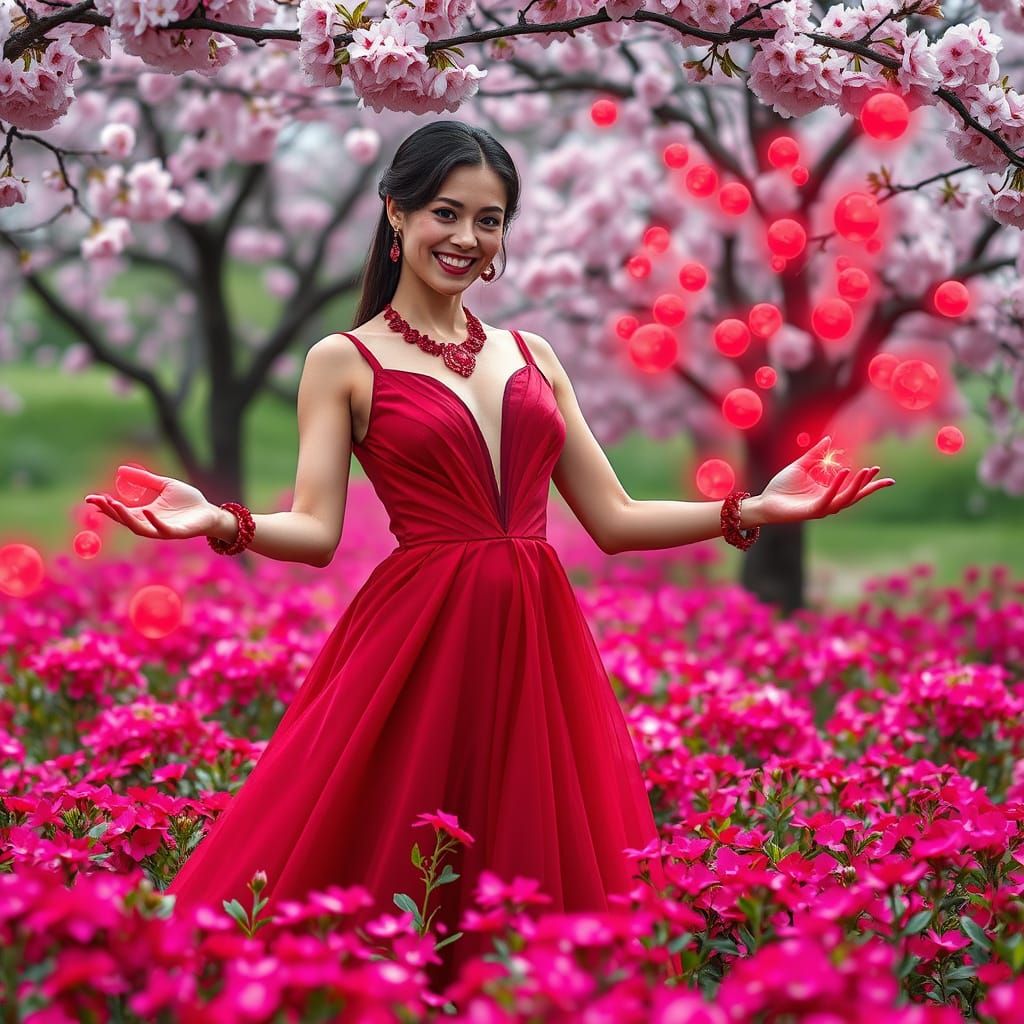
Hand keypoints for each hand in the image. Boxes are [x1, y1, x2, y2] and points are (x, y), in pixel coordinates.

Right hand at [85, 465, 220, 540]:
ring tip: (115, 505)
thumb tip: (121, 470)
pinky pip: (162, 529)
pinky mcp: (176, 532)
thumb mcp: (164, 485)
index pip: (121, 511)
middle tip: (97, 501)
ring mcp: (162, 529)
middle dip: (110, 511)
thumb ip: (145, 480)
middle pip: (125, 520)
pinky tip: (146, 510)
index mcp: (146, 513)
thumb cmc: (188, 500)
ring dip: (126, 517)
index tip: (90, 498)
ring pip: (139, 527)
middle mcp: (150, 524)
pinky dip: (153, 520)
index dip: (106, 506)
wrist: (210, 512)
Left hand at [757, 435, 894, 524]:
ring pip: (845, 499)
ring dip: (857, 485)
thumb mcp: (801, 466)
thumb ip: (816, 454)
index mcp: (828, 492)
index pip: (852, 487)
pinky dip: (837, 487)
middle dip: (869, 486)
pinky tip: (844, 473)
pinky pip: (828, 499)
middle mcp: (828, 501)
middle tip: (882, 474)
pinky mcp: (812, 511)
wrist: (764, 502)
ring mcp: (821, 507)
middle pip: (855, 495)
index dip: (867, 481)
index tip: (879, 470)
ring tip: (866, 471)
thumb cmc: (782, 486)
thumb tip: (829, 439)